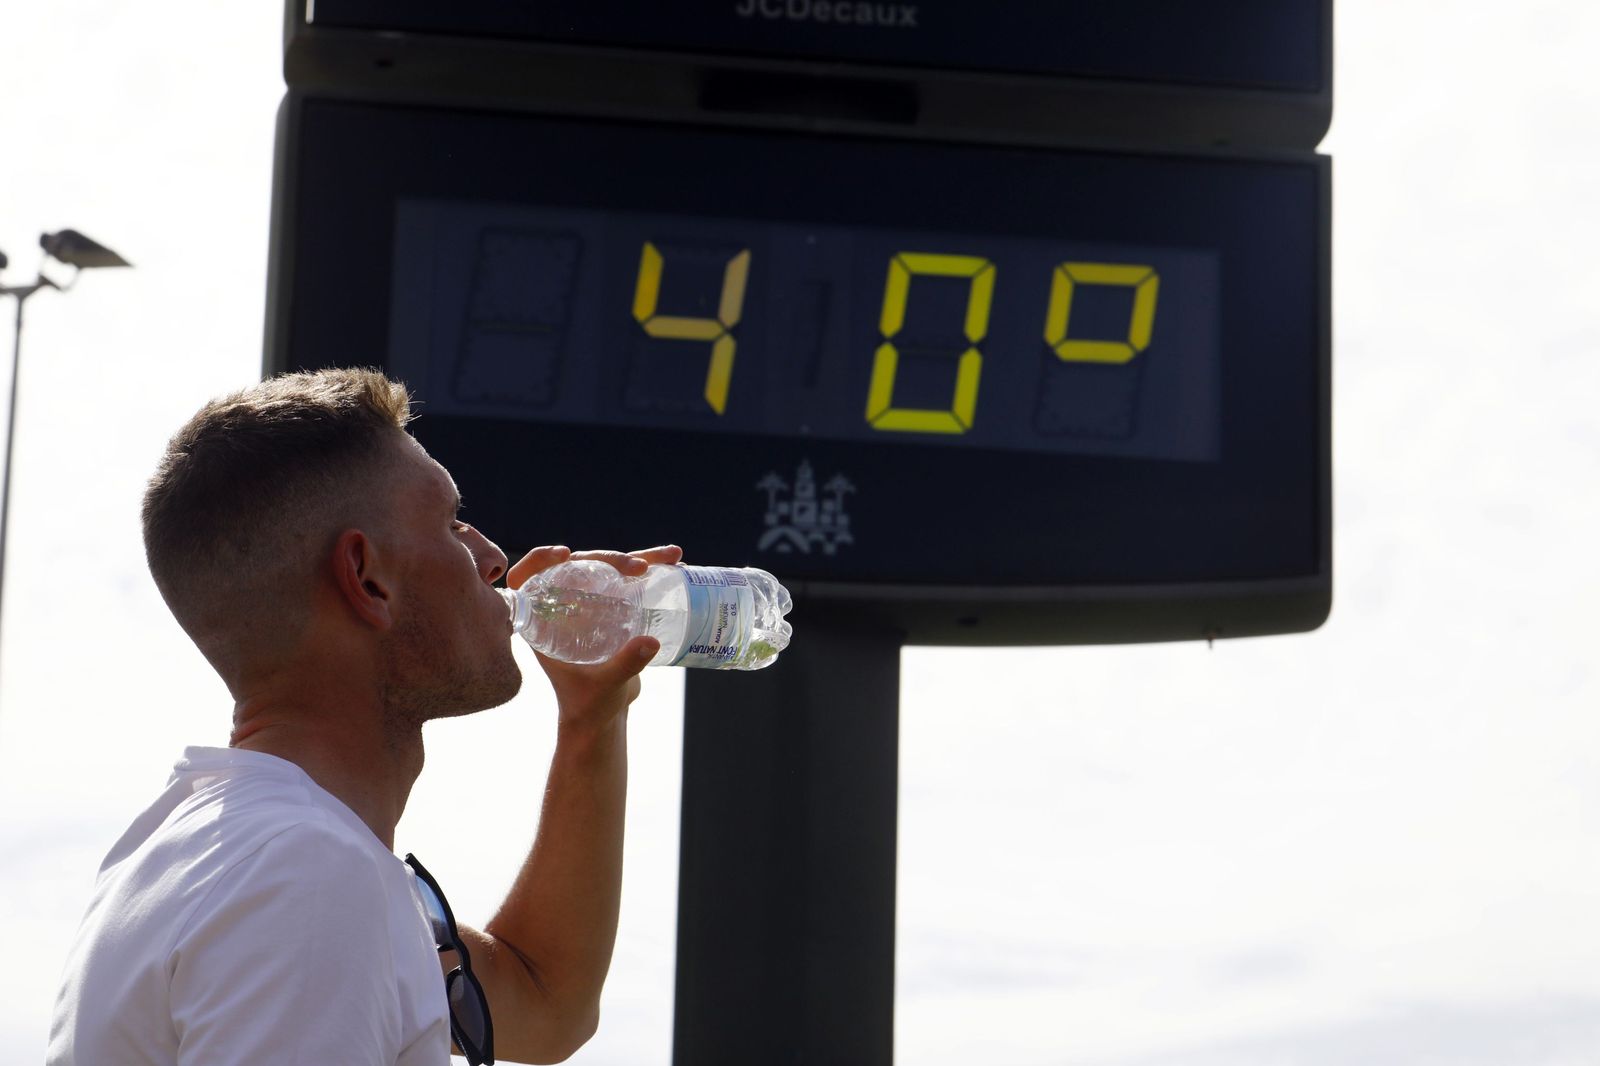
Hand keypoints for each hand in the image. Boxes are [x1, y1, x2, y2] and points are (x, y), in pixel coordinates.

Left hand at [506, 544, 683, 731]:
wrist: (603, 718)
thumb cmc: (589, 706)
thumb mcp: (603, 686)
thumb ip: (623, 666)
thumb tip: (650, 642)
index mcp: (542, 623)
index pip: (528, 579)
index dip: (539, 560)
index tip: (564, 554)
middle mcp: (563, 608)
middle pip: (578, 567)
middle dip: (609, 559)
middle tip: (637, 567)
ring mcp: (589, 607)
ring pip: (608, 570)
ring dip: (638, 558)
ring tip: (671, 556)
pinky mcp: (613, 610)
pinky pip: (628, 583)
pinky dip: (652, 572)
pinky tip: (675, 565)